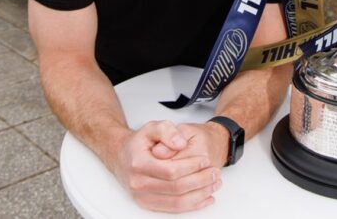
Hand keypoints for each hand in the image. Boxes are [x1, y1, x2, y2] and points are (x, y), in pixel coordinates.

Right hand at [106, 120, 220, 212]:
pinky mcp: (147, 204)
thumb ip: (167, 131)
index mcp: (139, 164)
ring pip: (176, 202)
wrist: (121, 156)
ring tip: (214, 184)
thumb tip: (181, 143)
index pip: (170, 170)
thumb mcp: (152, 127)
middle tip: (215, 173)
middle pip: (176, 188)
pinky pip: (173, 209)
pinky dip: (192, 205)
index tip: (205, 160)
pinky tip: (206, 198)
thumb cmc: (139, 143)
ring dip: (200, 195)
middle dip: (200, 181)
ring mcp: (141, 197)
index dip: (191, 166)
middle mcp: (138, 183)